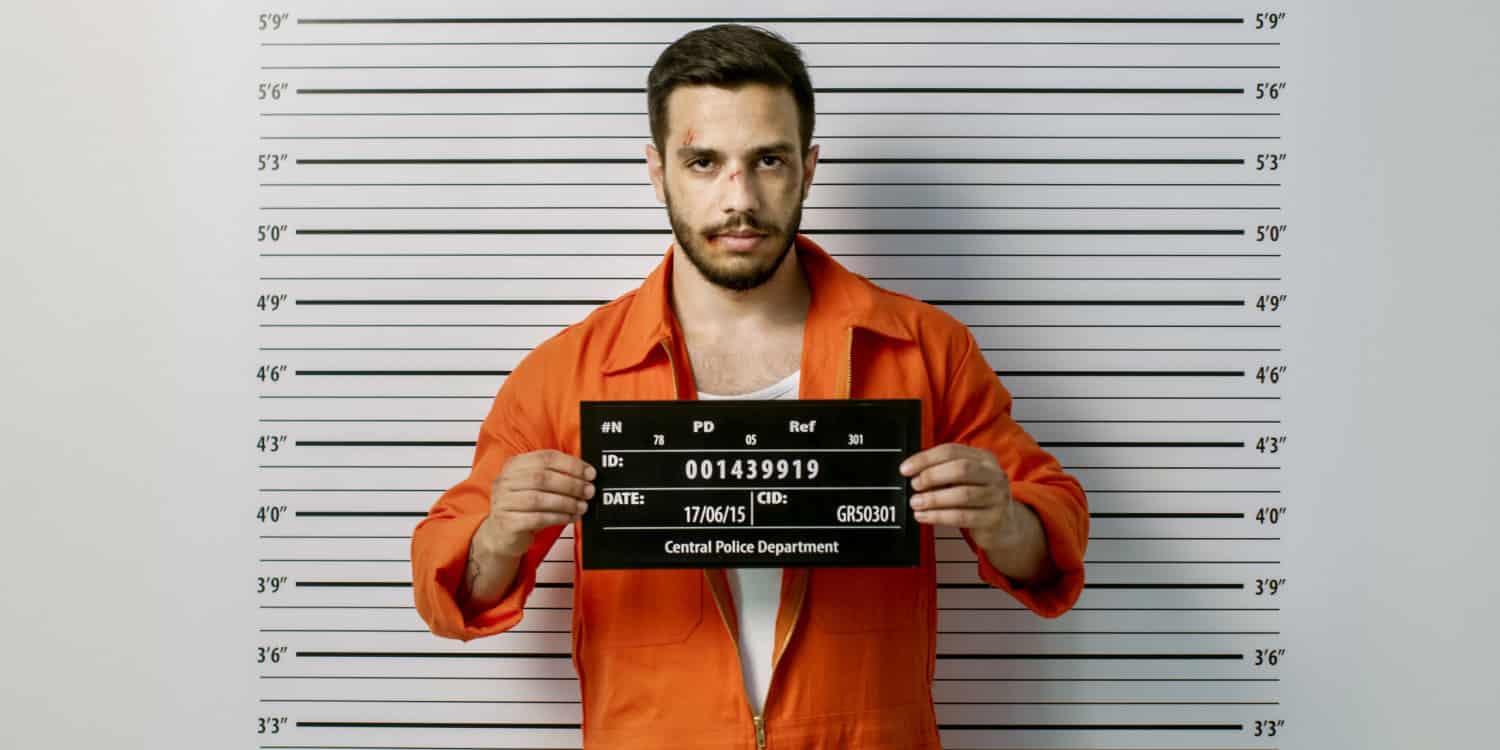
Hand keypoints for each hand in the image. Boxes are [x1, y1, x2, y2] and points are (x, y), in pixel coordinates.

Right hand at [480, 449, 595, 556]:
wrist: (501, 534)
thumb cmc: (523, 507)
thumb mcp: (534, 486)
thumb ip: (554, 476)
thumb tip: (586, 474)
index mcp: (514, 465)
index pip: (545, 457)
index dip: (571, 464)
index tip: (589, 473)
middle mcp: (505, 481)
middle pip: (542, 477)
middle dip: (571, 484)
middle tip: (588, 491)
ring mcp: (503, 502)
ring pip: (539, 499)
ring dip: (567, 502)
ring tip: (582, 506)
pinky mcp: (507, 522)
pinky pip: (537, 518)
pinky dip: (558, 517)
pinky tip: (570, 517)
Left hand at [900, 443, 1016, 551]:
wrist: (1006, 526)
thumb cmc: (978, 499)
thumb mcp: (967, 479)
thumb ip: (945, 472)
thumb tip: (913, 472)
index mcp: (984, 458)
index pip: (952, 451)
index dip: (926, 458)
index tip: (906, 469)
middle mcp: (994, 474)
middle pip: (961, 469)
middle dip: (932, 476)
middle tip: (914, 485)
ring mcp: (997, 497)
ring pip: (962, 494)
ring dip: (933, 499)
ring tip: (916, 502)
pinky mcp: (994, 519)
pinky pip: (962, 517)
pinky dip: (938, 516)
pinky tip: (924, 516)